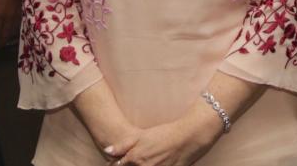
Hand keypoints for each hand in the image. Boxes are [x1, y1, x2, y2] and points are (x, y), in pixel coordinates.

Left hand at [0, 0, 19, 48]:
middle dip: (1, 42)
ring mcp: (17, 16)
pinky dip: (15, 31)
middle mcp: (9, 18)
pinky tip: (12, 35)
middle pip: (5, 33)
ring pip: (13, 31)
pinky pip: (19, 25)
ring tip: (4, 43)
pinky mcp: (23, 13)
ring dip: (8, 38)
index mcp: (0, 15)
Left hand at [106, 105, 220, 165]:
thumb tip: (107, 151)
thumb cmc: (166, 134)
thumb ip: (123, 144)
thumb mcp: (143, 135)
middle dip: (127, 165)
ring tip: (148, 160)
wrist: (189, 136)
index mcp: (135, 158)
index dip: (115, 165)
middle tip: (136, 160)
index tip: (119, 162)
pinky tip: (155, 163)